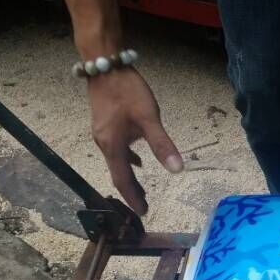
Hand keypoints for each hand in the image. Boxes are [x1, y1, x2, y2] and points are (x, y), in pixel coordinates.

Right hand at [87, 69, 182, 214]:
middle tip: (143, 206)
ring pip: (117, 162)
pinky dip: (127, 160)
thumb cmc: (128, 91)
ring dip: (129, 177)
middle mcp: (104, 143)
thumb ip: (162, 144)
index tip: (142, 212)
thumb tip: (177, 169)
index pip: (123, 180)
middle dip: (131, 191)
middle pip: (118, 174)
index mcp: (113, 146)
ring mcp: (102, 134)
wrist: (104, 66)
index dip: (133, 197)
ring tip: (142, 189)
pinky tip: (137, 160)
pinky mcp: (105, 125)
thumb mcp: (149, 118)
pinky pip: (116, 150)